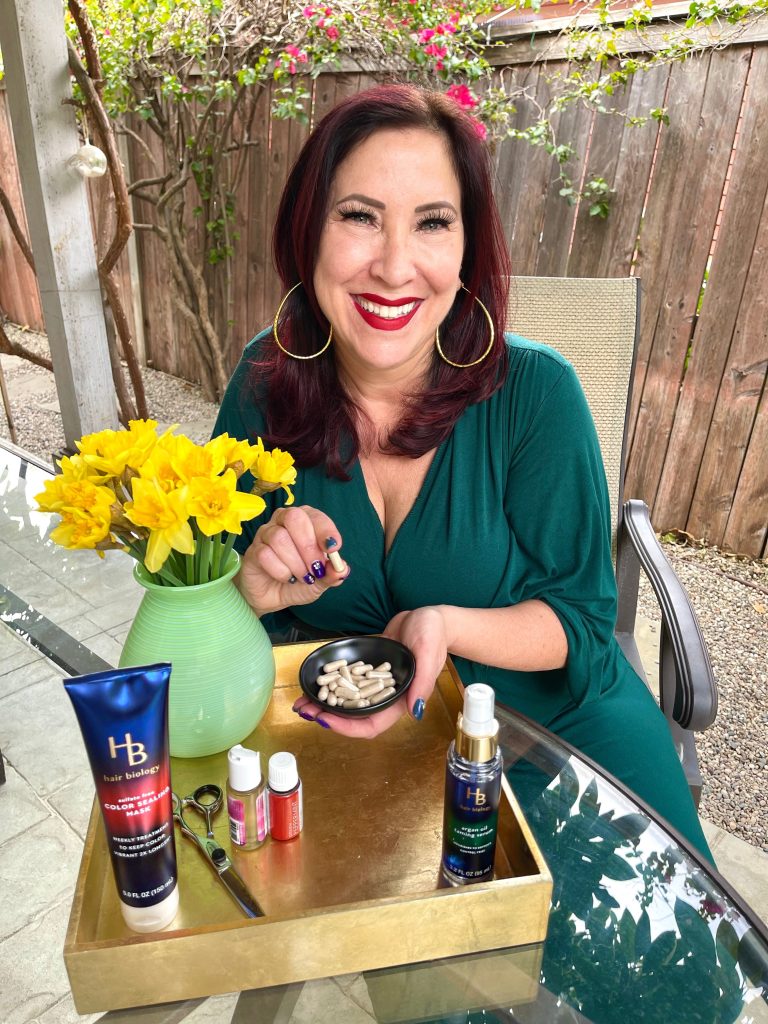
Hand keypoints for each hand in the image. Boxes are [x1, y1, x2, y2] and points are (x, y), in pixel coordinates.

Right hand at [236, 505, 348, 615]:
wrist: (273, 597)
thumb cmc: (298, 581)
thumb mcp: (320, 581)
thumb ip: (331, 574)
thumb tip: (341, 569)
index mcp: (305, 521)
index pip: (315, 516)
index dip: (325, 531)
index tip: (333, 549)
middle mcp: (283, 521)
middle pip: (294, 518)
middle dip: (308, 546)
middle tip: (315, 569)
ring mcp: (266, 534)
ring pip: (279, 538)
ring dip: (295, 563)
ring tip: (301, 577)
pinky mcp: (253, 550)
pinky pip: (265, 554)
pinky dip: (280, 571)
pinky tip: (285, 578)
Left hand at [292, 606, 447, 736]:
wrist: (427, 616)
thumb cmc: (433, 634)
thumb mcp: (428, 653)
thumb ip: (422, 682)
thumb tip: (415, 711)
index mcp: (401, 700)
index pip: (372, 724)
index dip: (348, 727)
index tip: (326, 719)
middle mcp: (384, 696)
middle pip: (353, 716)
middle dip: (328, 717)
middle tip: (305, 711)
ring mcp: (373, 684)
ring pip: (346, 701)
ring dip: (324, 703)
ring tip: (302, 701)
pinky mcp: (366, 670)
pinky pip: (345, 681)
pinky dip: (330, 683)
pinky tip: (314, 681)